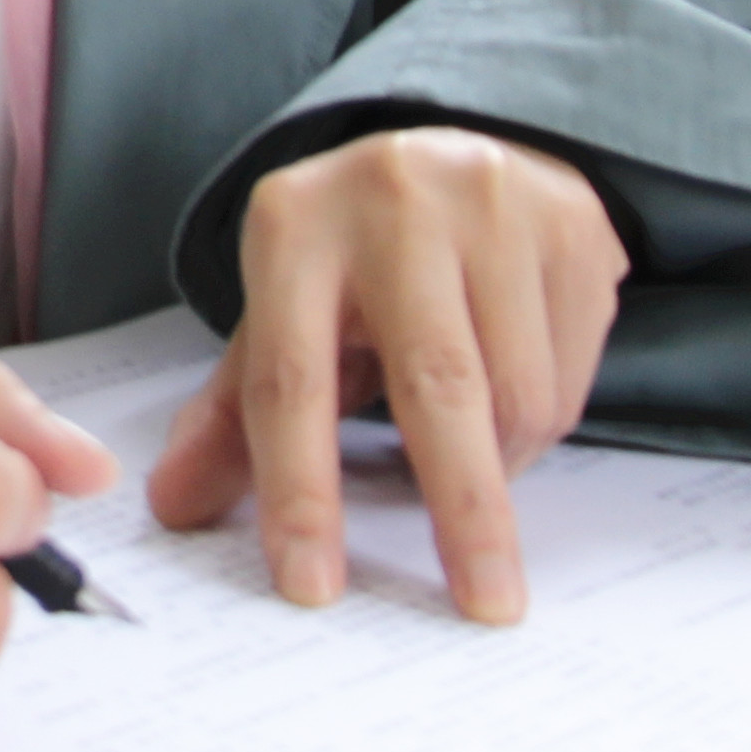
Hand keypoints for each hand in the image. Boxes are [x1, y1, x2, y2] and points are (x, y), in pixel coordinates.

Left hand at [146, 127, 626, 623]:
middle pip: (435, 383)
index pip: (290, 380)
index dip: (299, 490)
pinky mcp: (574, 222)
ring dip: (501, 464)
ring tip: (471, 457)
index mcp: (294, 227)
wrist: (456, 147)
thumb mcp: (281, 317)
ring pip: (518, 392)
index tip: (311, 585)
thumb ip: (232, 416)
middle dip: (460, 508)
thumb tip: (175, 505)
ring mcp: (495, 203)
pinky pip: (571, 373)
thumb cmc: (353, 261)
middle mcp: (394, 200)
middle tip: (481, 604)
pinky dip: (542, 421)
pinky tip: (513, 392)